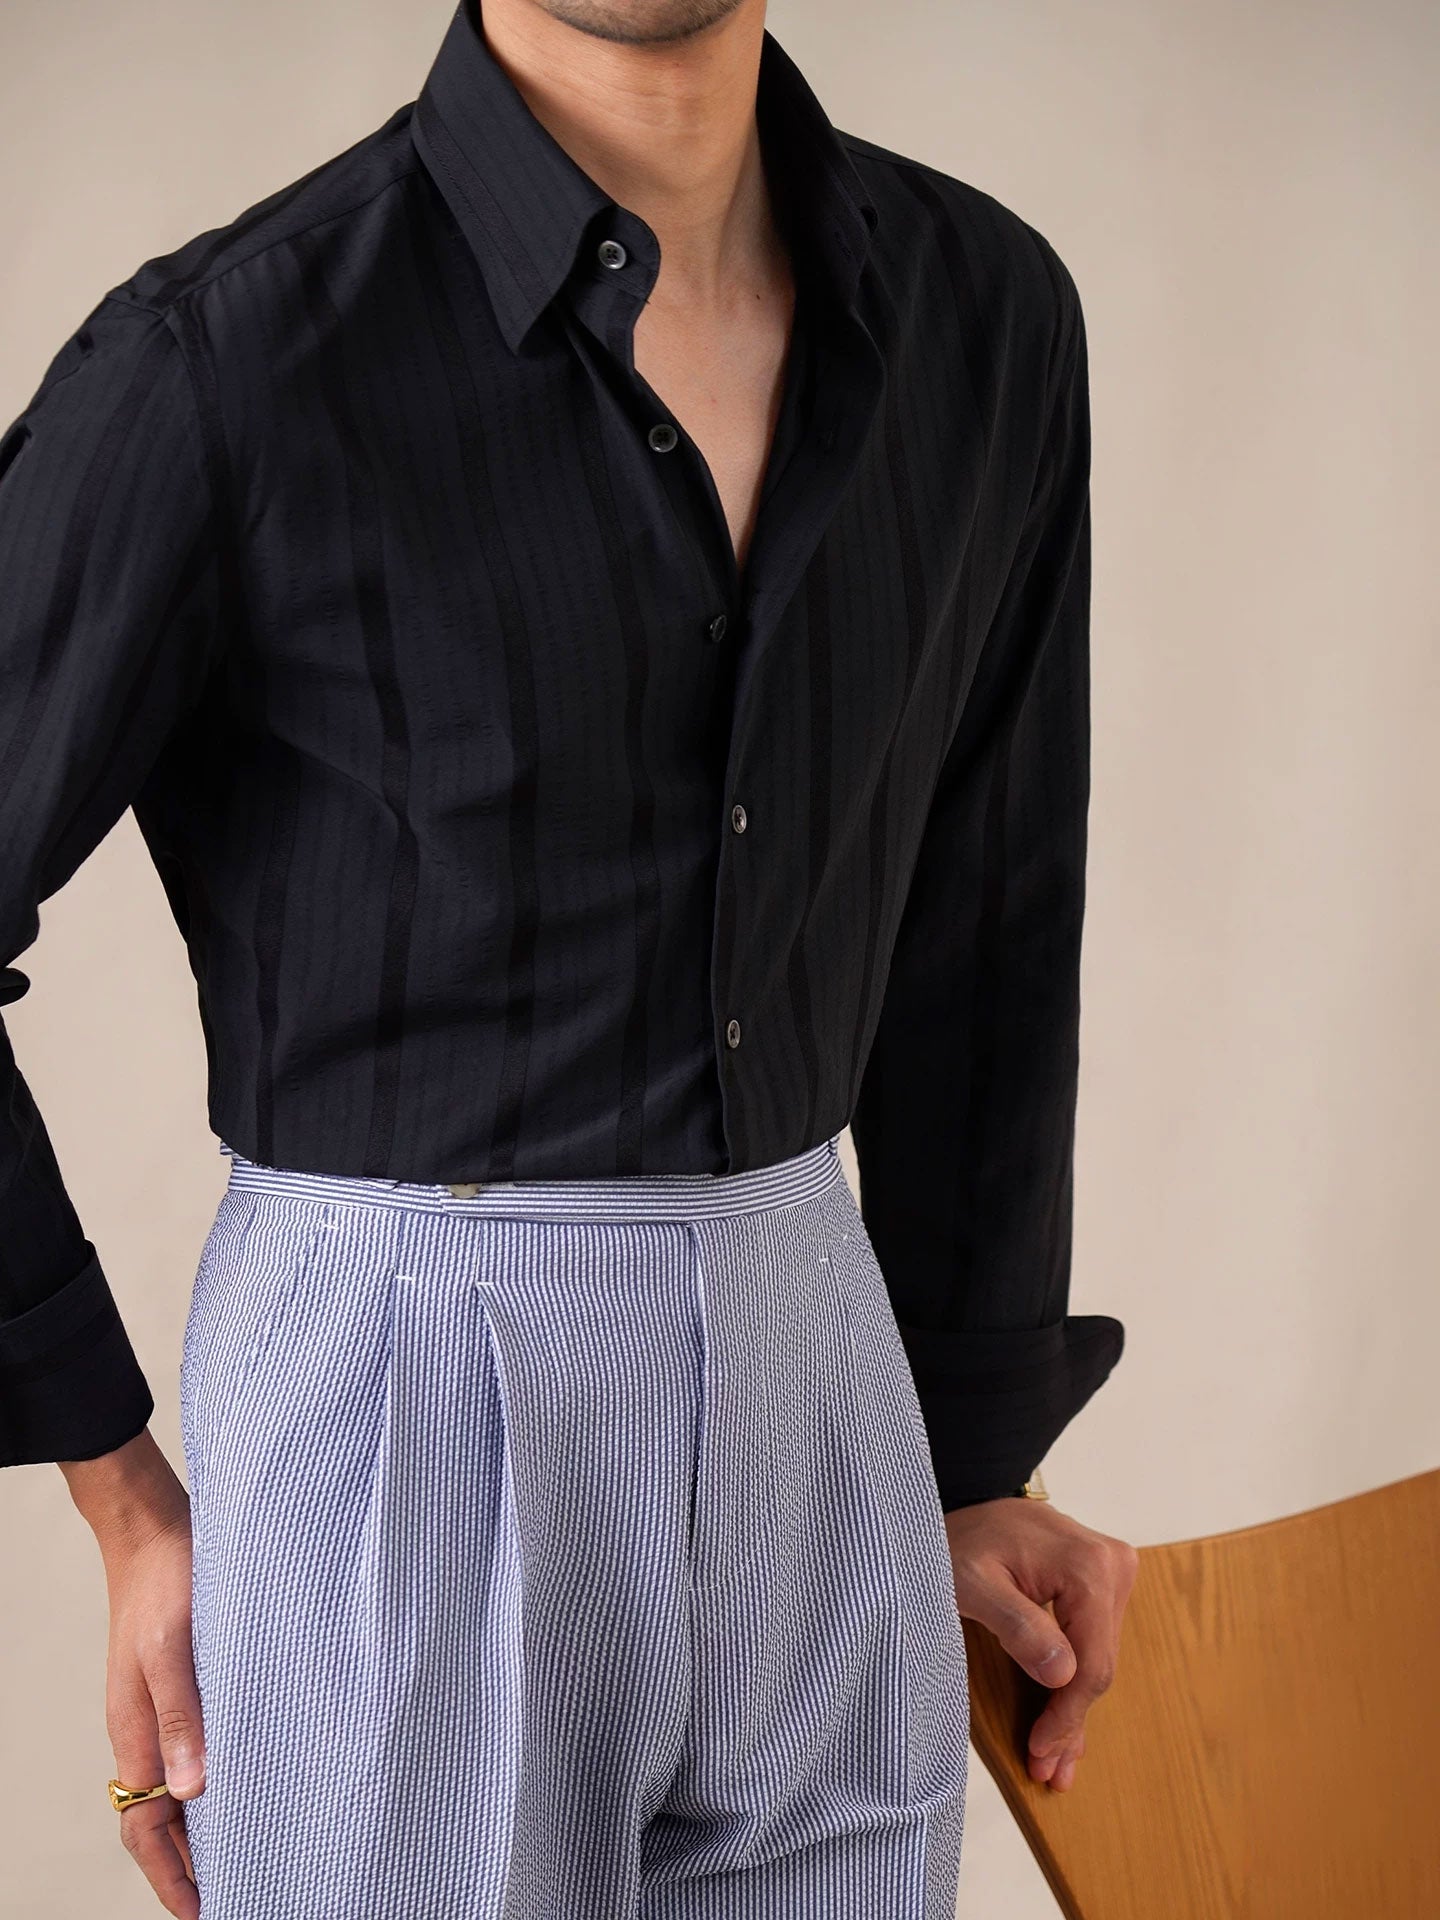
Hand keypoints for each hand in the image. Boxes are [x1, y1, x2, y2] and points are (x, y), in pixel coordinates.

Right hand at [61, 1434, 204, 1918]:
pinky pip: (196, 1750)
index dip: (173, 1877)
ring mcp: (164, 1711)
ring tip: (255, 1852)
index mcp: (136, 1733)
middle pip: (163, 1821)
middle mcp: (147, 1732)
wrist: (156, 1529)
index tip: (206, 1912)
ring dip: (209, 1825)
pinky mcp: (185, 1687)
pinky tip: (252, 1779)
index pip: (146, 1830)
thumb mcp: (175, 1646)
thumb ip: (182, 1716)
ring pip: (180, 1790)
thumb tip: (190, 1792)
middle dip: (194, 1865)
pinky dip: (218, 1779)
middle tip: (243, 1894)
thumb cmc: (166, 1581)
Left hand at [944, 1496, 1137, 1793]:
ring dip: (1075, 1709)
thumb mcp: (974, 1582)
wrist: (967, 1499)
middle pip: (1098, 1665)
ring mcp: (1113, 1573)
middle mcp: (1113, 1566)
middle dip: (1069, 1719)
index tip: (1041, 1752)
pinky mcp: (1103, 1582)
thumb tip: (1063, 1675)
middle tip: (1046, 1769)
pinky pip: (1094, 1642)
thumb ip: (1018, 1625)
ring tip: (1056, 1761)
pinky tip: (1067, 1722)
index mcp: (1088, 1566)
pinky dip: (1077, 1681)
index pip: (1090, 1661)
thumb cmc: (962, 1537)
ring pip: (1099, 1659)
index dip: (1067, 1715)